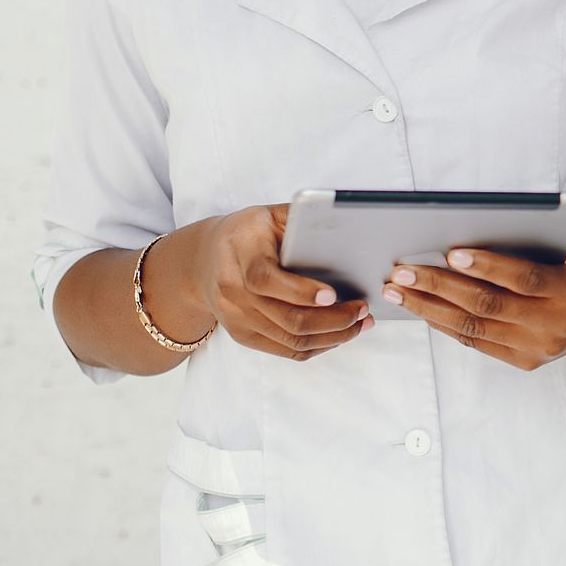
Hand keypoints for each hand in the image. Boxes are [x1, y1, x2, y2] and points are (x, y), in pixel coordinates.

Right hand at [192, 204, 372, 360]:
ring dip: (332, 336)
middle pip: (286, 318)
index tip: (333, 294)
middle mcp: (233, 291)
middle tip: (362, 310)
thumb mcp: (269, 215)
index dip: (300, 291)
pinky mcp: (243, 335)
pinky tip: (339, 334)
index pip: (265, 279)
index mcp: (241, 254)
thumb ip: (300, 220)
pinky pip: (286, 350)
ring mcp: (237, 318)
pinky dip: (317, 346)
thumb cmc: (247, 232)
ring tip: (361, 324)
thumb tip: (346, 226)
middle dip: (332, 319)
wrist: (202, 260)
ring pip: (290, 340)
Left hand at [384, 234, 565, 370]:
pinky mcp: (526, 361)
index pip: (523, 278)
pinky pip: (478, 343)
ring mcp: (538, 347)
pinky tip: (423, 308)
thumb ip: (542, 234)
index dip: (487, 266)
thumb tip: (485, 222)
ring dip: (431, 309)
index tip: (451, 252)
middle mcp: (554, 322)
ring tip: (399, 291)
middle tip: (403, 271)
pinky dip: (447, 325)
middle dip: (440, 287)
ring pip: (475, 328)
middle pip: (488, 305)